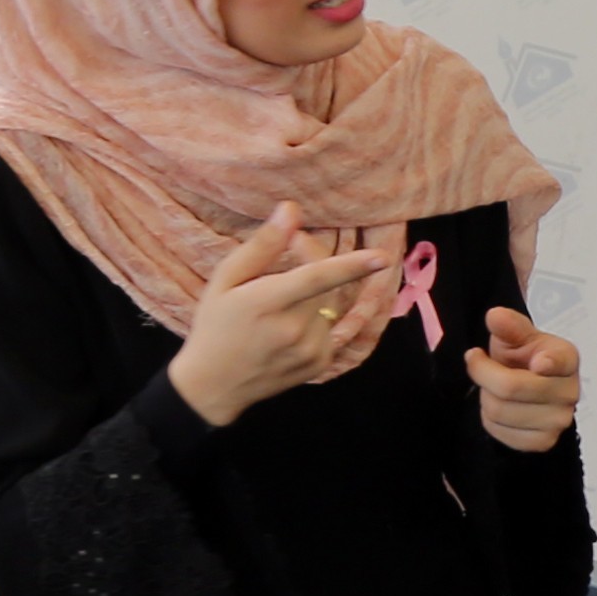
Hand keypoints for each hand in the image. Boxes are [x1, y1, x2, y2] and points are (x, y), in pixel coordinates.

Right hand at [162, 209, 401, 427]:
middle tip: (282, 263)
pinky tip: (288, 327)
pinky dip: (316, 319)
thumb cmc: (215, 324)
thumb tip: (291, 211)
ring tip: (277, 308)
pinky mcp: (321, 364)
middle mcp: (294, 330)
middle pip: (325, 284)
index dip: (351, 266)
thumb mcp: (226, 280)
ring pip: (328, 305)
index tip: (382, 257)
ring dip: (312, 297)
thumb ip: (262, 245)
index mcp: (267, 303)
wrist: (214, 384)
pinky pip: (332, 327)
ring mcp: (311, 351)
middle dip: (311, 265)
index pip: (317, 278)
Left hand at [465, 307, 580, 455]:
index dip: (548, 363)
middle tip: (478, 362)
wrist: (528, 387)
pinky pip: (501, 433)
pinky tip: (499, 407)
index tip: (538, 362)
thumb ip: (508, 325)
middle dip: (483, 374)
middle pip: (511, 387)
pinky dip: (490, 421)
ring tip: (492, 387)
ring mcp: (560, 420)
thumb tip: (495, 316)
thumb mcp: (516, 336)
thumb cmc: (523, 358)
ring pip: (499, 411)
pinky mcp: (545, 442)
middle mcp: (570, 391)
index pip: (559, 362)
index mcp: (566, 358)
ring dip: (485, 398)